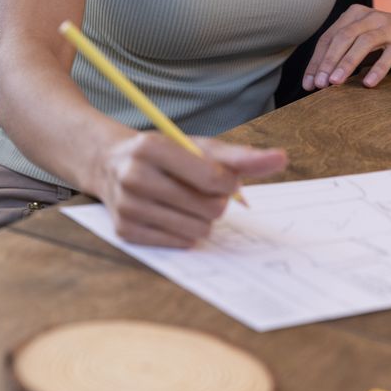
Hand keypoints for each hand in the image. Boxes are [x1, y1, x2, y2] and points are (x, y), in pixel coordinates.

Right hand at [97, 132, 286, 247]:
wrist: (109, 163)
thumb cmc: (165, 154)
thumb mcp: (197, 147)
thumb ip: (239, 156)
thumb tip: (281, 159)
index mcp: (152, 147)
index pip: (211, 177)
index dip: (228, 183)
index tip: (223, 179)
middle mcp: (134, 175)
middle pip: (208, 208)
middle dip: (214, 202)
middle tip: (199, 191)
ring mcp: (127, 206)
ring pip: (196, 231)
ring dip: (201, 220)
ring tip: (186, 203)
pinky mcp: (124, 231)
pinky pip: (179, 244)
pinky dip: (183, 232)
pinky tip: (170, 214)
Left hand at [302, 3, 390, 91]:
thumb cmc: (383, 38)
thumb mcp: (360, 38)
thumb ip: (341, 51)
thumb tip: (316, 79)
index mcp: (353, 15)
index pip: (328, 38)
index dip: (316, 61)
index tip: (308, 83)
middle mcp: (369, 18)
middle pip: (342, 38)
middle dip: (327, 62)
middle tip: (319, 84)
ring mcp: (388, 28)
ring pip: (363, 43)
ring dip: (347, 64)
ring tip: (335, 83)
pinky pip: (389, 56)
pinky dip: (377, 69)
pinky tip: (367, 84)